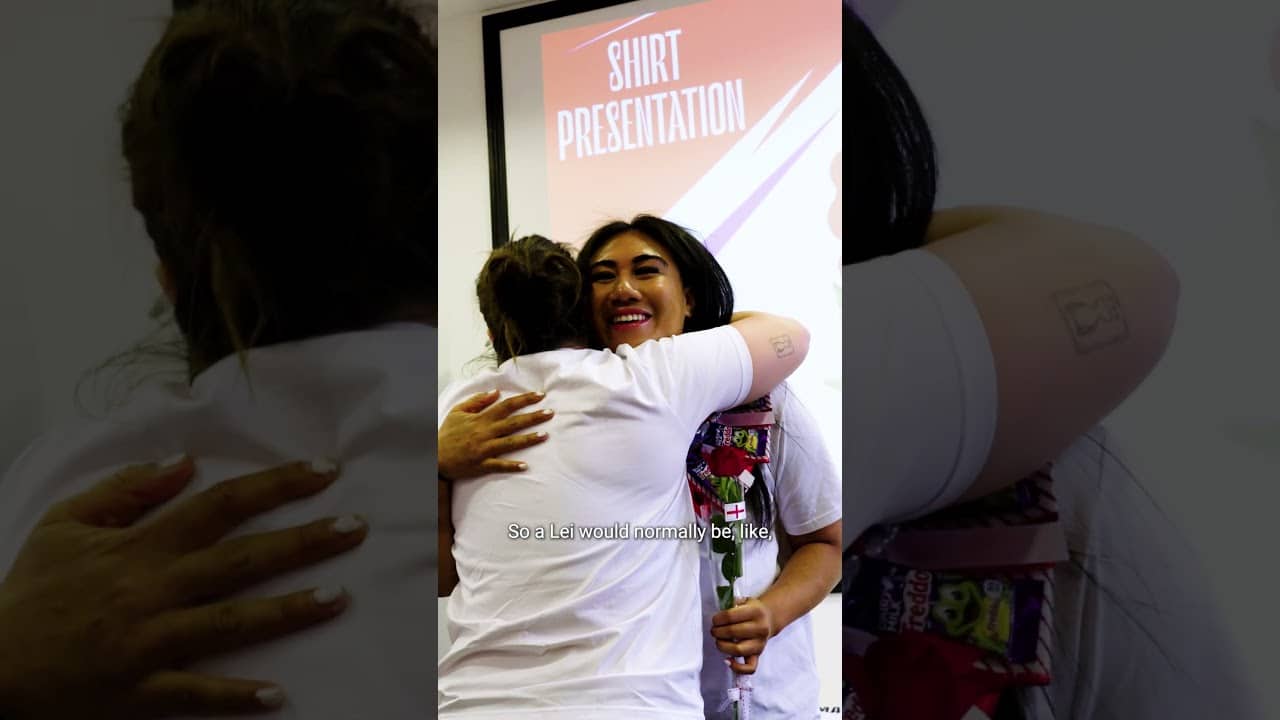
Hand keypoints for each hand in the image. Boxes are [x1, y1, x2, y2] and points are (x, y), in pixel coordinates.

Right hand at [0, 456, 367, 718]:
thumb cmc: (32, 590)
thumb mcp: (65, 523)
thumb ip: (128, 489)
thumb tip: (185, 460)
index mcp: (141, 546)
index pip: (220, 505)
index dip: (275, 485)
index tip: (324, 472)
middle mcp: (153, 589)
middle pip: (241, 559)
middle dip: (303, 541)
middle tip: (356, 527)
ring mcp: (150, 641)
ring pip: (230, 623)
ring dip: (288, 612)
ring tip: (339, 599)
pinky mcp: (141, 690)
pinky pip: (195, 694)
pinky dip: (235, 697)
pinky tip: (278, 695)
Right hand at [438, 390, 552, 479]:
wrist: (434, 456)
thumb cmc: (447, 433)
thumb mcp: (458, 411)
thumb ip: (477, 401)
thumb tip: (496, 392)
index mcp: (481, 419)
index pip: (506, 405)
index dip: (524, 399)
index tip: (540, 395)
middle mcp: (485, 433)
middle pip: (513, 423)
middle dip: (533, 417)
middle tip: (551, 412)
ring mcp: (484, 450)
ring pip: (510, 443)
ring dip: (529, 439)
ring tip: (545, 435)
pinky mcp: (482, 465)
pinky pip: (499, 465)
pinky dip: (512, 466)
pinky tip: (526, 466)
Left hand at [709, 597, 774, 673]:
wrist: (769, 619)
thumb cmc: (753, 610)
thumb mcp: (745, 601)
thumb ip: (732, 604)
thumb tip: (719, 614)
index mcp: (756, 612)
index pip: (730, 616)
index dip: (718, 619)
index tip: (714, 620)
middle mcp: (760, 628)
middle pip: (733, 632)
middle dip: (718, 632)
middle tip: (714, 630)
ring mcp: (760, 643)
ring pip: (738, 650)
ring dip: (723, 646)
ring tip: (718, 641)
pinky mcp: (758, 655)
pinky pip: (749, 667)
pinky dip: (737, 667)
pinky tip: (727, 660)